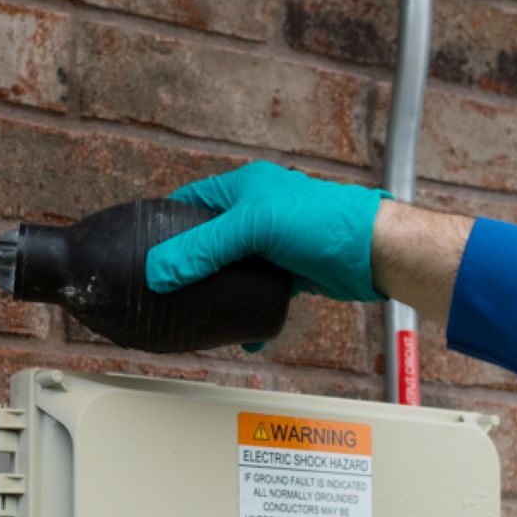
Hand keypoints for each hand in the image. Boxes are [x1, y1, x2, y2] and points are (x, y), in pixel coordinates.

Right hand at [145, 161, 387, 302]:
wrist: (372, 252)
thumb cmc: (321, 223)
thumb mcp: (252, 228)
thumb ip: (204, 249)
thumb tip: (159, 273)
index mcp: (243, 187)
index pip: (190, 202)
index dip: (165, 224)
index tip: (144, 252)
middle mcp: (256, 211)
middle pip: (208, 239)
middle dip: (188, 263)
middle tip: (165, 289)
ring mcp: (272, 243)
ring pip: (231, 267)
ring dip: (216, 289)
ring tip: (192, 311)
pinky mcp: (288, 271)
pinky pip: (255, 290)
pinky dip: (244, 308)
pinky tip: (235, 329)